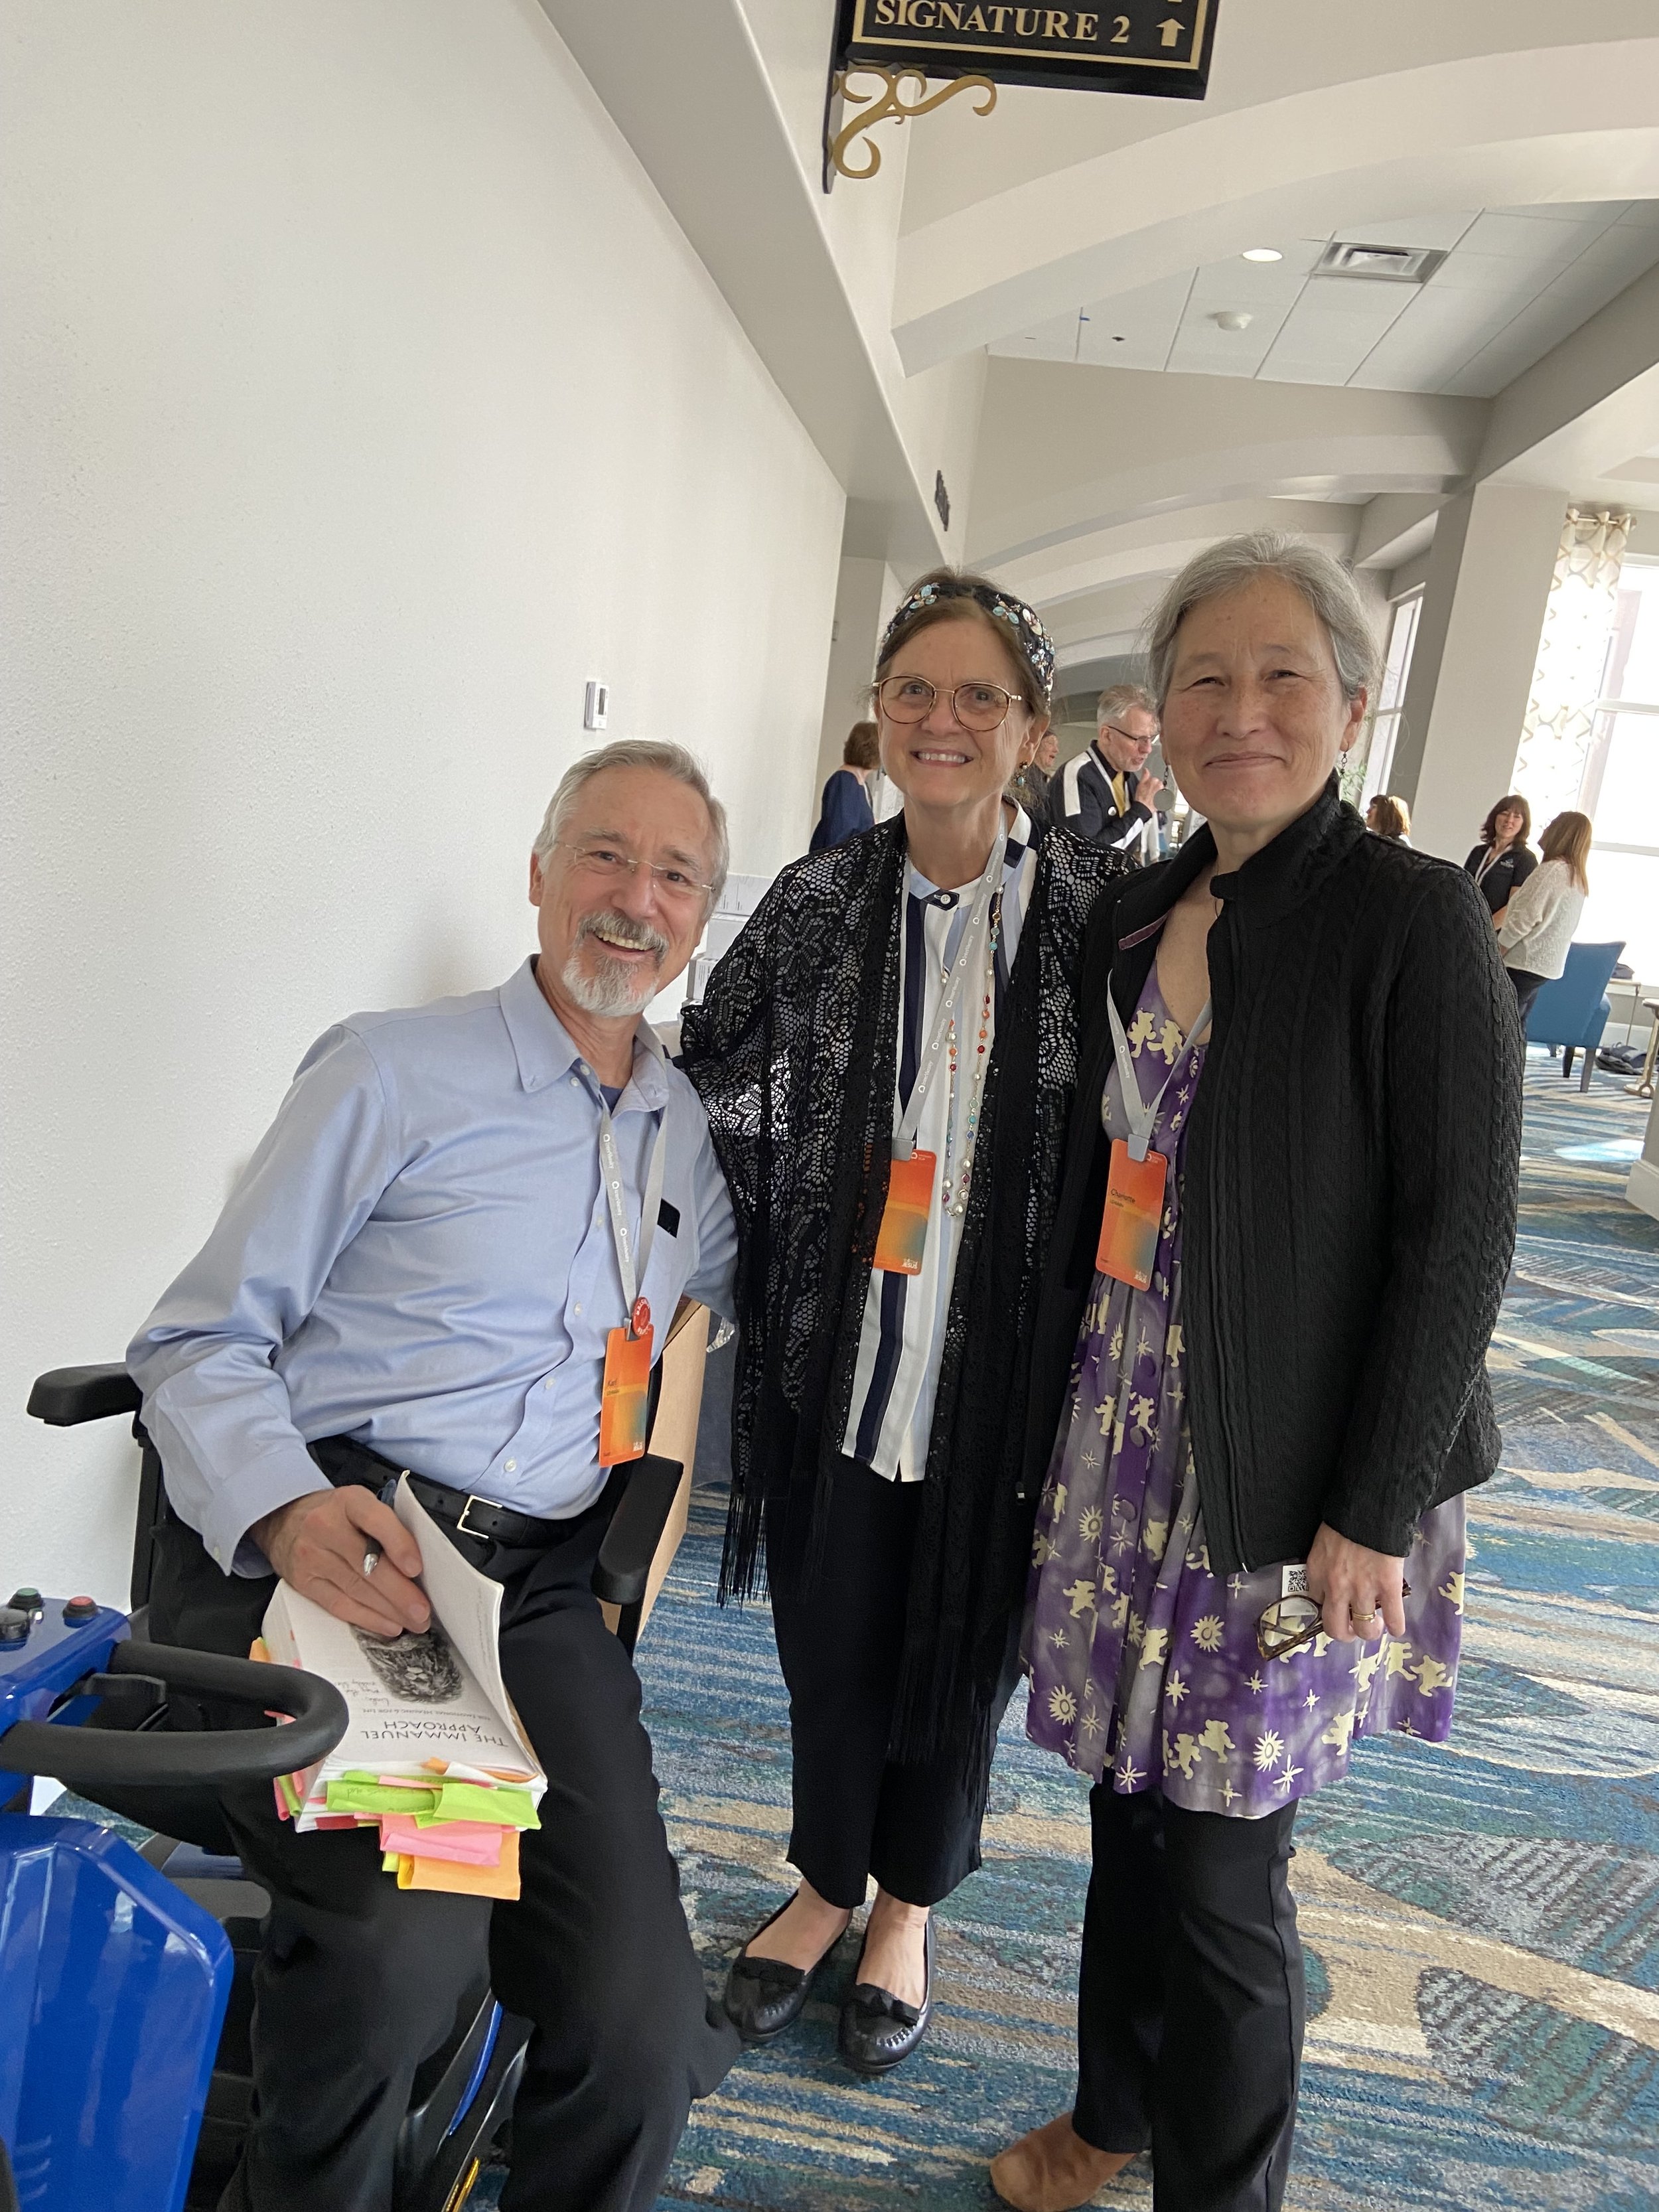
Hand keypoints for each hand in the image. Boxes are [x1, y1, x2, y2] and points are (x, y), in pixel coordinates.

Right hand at [252, 1487, 430, 1637]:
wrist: (285, 1521)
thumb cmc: (334, 1514)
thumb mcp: (361, 1505)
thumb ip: (388, 1527)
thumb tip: (420, 1566)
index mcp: (348, 1502)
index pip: (375, 1520)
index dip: (398, 1545)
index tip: (416, 1568)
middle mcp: (326, 1527)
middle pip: (367, 1564)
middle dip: (400, 1592)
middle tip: (422, 1610)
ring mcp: (312, 1556)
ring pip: (356, 1589)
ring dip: (389, 1611)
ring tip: (413, 1621)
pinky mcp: (304, 1582)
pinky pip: (339, 1605)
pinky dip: (367, 1618)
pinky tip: (387, 1624)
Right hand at [1137, 772, 1164, 806]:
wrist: (1144, 808)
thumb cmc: (1141, 798)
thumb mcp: (1140, 784)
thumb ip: (1144, 775)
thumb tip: (1146, 769)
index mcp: (1154, 780)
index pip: (1153, 779)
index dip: (1149, 784)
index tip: (1147, 788)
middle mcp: (1160, 785)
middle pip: (1158, 784)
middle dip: (1154, 788)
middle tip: (1149, 793)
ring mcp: (1163, 791)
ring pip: (1160, 790)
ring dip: (1157, 793)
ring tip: (1152, 797)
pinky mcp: (1165, 798)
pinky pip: (1163, 796)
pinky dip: (1160, 797)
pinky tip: (1155, 800)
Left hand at [1305, 1522, 1406, 1642]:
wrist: (1371, 1507)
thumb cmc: (1346, 1518)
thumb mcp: (1324, 1541)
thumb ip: (1325, 1563)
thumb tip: (1334, 1576)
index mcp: (1317, 1573)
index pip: (1316, 1603)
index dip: (1328, 1607)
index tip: (1337, 1605)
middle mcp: (1336, 1587)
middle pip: (1335, 1628)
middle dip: (1345, 1633)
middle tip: (1353, 1627)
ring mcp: (1363, 1590)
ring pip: (1364, 1628)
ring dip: (1371, 1630)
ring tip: (1376, 1623)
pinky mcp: (1388, 1588)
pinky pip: (1393, 1618)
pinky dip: (1396, 1626)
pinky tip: (1396, 1626)